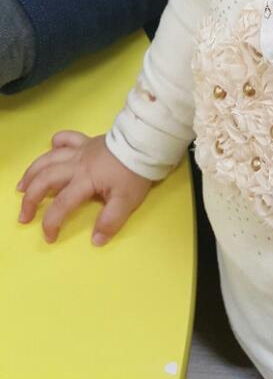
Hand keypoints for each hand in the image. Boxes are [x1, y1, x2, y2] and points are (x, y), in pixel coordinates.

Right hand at [17, 130, 151, 244]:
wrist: (145, 143)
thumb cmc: (135, 172)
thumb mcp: (127, 201)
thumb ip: (110, 221)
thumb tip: (96, 240)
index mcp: (85, 180)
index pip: (62, 204)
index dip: (51, 223)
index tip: (50, 237)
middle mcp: (76, 164)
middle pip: (45, 179)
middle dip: (30, 198)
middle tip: (24, 215)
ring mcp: (80, 151)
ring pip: (48, 159)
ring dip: (32, 172)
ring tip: (21, 186)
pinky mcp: (87, 141)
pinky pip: (67, 138)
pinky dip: (57, 142)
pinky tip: (51, 147)